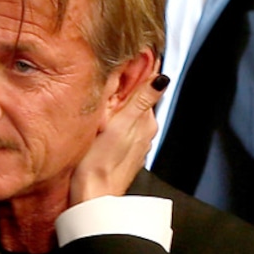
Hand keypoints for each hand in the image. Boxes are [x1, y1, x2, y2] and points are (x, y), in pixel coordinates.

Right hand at [70, 64, 167, 204]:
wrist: (91, 198)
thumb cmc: (100, 164)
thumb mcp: (120, 125)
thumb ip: (141, 100)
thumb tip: (162, 78)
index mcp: (145, 122)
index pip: (148, 86)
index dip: (140, 69)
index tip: (134, 54)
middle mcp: (144, 133)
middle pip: (138, 99)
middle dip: (128, 86)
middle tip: (113, 70)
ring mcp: (133, 145)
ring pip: (130, 114)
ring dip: (121, 103)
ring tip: (106, 93)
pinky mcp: (121, 154)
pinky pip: (121, 128)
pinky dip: (115, 119)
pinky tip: (103, 119)